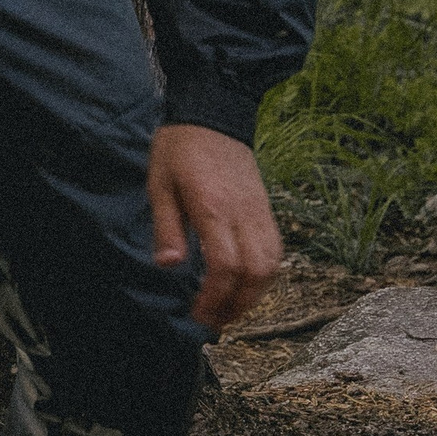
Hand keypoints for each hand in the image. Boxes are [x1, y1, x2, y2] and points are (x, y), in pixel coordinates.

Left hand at [147, 123, 283, 332]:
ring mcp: (260, 212)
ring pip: (272, 265)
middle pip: (255, 273)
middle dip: (238, 305)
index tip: (199, 313)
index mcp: (213, 208)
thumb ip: (167, 228)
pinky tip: (246, 285)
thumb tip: (169, 266)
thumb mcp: (159, 185)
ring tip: (230, 309)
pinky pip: (276, 250)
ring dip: (254, 295)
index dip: (215, 297)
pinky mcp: (266, 210)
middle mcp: (243, 213)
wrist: (213, 114)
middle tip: (215, 320)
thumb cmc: (179, 149)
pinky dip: (265, 276)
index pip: (225, 266)